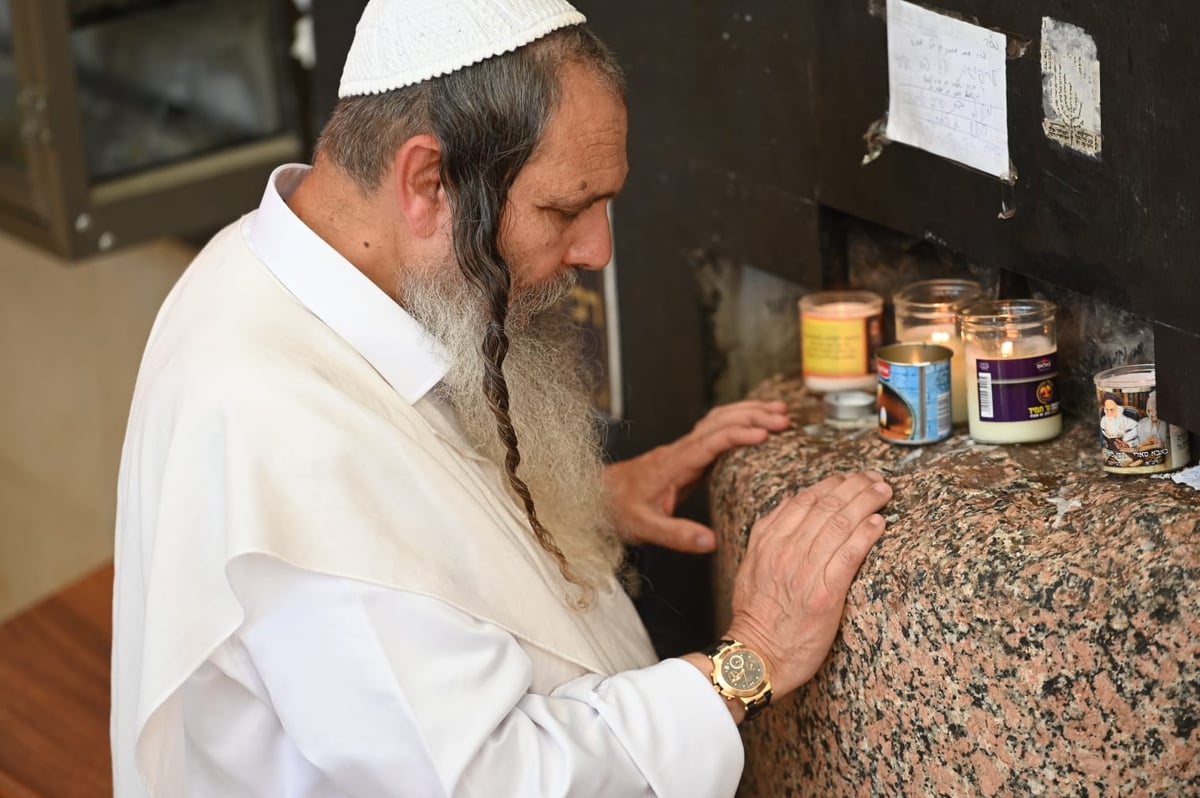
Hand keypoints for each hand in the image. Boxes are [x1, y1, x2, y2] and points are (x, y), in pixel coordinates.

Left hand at [604, 400, 789, 552]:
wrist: (599, 497)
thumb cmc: (619, 510)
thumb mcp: (645, 528)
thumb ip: (677, 534)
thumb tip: (711, 541)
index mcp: (672, 464)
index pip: (709, 442)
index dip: (737, 435)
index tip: (764, 433)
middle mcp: (680, 450)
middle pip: (718, 422)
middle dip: (752, 415)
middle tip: (784, 417)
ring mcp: (683, 449)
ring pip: (718, 420)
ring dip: (748, 411)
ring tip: (779, 410)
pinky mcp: (687, 454)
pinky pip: (716, 430)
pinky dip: (738, 421)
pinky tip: (755, 422)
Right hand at [724, 472, 891, 697]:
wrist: (755, 656)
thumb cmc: (756, 616)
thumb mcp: (750, 566)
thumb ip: (768, 533)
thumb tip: (790, 502)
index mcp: (768, 542)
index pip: (803, 500)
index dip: (831, 485)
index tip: (849, 478)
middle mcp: (785, 551)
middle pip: (826, 506)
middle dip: (855, 487)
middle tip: (875, 479)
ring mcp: (805, 571)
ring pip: (840, 524)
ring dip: (866, 503)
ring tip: (883, 493)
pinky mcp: (825, 594)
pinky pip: (849, 555)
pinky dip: (866, 536)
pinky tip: (879, 523)